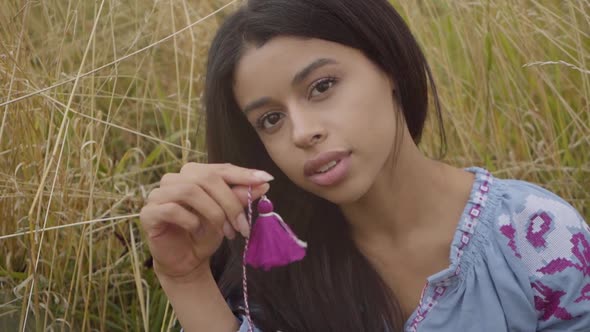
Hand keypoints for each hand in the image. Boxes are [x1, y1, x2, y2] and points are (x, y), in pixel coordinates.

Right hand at [139, 162, 272, 281]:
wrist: (186, 262)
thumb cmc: (206, 234)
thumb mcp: (228, 216)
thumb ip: (240, 198)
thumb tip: (263, 183)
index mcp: (194, 174)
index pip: (220, 168)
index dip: (243, 174)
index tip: (266, 179)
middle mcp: (174, 179)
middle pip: (206, 178)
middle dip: (230, 202)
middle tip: (243, 226)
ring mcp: (158, 194)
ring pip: (190, 191)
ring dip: (214, 213)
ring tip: (226, 232)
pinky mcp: (149, 213)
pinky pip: (172, 209)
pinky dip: (190, 220)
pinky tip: (197, 230)